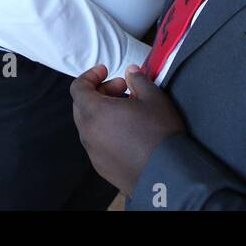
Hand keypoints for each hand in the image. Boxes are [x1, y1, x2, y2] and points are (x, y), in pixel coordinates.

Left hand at [70, 64, 185, 197]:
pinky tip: (127, 134)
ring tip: (127, 112)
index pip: (78, 87)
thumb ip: (138, 79)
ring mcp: (93, 152)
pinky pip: (97, 143)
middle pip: (82, 105)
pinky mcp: (101, 167)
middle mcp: (87, 132)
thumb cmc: (159, 131)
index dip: (90, 75)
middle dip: (99, 92)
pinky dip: (105, 131)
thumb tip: (130, 71)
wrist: (167, 174)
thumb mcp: (153, 97)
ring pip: (89, 125)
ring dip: (102, 113)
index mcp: (95, 112)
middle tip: (123, 89)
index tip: (106, 71)